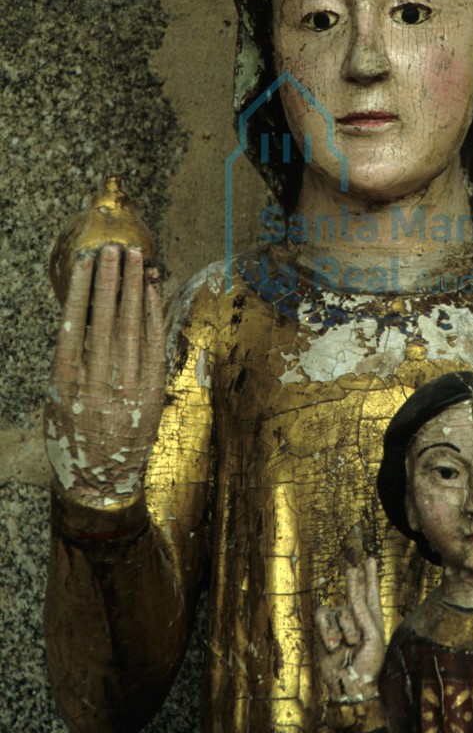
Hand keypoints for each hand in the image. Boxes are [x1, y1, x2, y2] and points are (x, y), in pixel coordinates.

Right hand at [45, 244, 164, 507]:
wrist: (99, 483)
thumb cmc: (72, 438)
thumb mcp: (57, 403)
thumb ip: (69, 364)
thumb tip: (81, 317)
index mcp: (67, 386)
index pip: (74, 327)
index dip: (80, 292)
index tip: (85, 262)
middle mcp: (99, 386)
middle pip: (107, 322)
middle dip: (112, 282)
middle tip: (115, 249)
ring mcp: (129, 390)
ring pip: (133, 329)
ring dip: (136, 290)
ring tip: (138, 259)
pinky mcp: (152, 394)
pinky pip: (154, 346)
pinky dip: (153, 316)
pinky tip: (153, 291)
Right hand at [315, 557, 385, 701]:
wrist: (351, 686)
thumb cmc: (369, 664)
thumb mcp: (373, 634)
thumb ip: (361, 607)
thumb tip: (353, 578)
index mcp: (374, 619)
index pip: (372, 592)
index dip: (371, 576)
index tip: (370, 560)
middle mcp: (357, 618)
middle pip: (354, 592)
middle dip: (354, 582)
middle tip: (353, 567)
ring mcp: (340, 625)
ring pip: (339, 610)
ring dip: (344, 628)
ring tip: (349, 644)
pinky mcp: (324, 632)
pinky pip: (322, 619)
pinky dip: (328, 632)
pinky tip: (334, 646)